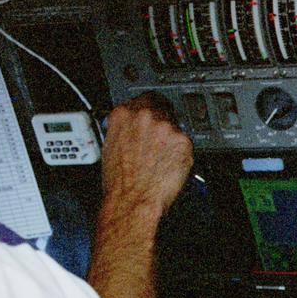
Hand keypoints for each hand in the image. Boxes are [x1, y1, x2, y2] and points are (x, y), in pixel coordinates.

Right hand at [100, 91, 192, 216]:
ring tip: (161, 159)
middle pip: (162, 109)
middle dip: (162, 124)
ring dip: (171, 140)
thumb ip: (125, 128)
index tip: (153, 117)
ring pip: (175, 127)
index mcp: (123, 114)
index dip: (150, 110)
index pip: (144, 99)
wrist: (133, 198)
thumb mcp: (111, 144)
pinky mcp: (183, 141)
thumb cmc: (120, 179)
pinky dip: (182, 153)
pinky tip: (170, 165)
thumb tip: (133, 127)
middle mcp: (145, 116)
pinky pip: (186, 143)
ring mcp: (165, 127)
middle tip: (159, 144)